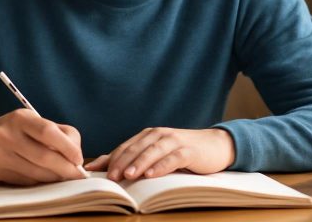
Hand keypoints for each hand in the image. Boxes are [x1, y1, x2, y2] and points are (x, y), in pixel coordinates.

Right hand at [0, 109, 86, 184]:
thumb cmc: (14, 132)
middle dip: (65, 169)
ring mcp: (0, 153)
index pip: (48, 132)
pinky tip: (43, 178)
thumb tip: (76, 156)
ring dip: (54, 178)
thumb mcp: (32, 123)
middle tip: (76, 174)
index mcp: (21, 117)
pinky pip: (26, 181)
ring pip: (36, 173)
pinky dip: (39, 181)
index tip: (78, 159)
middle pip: (44, 156)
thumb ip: (57, 133)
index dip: (68, 147)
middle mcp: (8, 134)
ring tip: (62, 176)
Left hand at [85, 127, 234, 180]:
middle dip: (121, 163)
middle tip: (110, 177)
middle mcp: (159, 134)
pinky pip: (172, 158)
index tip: (97, 173)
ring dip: (139, 163)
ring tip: (128, 175)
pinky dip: (161, 166)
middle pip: (136, 148)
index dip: (111, 160)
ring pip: (152, 151)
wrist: (215, 145)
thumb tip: (99, 166)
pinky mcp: (188, 151)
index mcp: (148, 135)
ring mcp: (174, 141)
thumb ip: (132, 158)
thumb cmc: (182, 152)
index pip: (125, 147)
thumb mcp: (156, 154)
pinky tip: (152, 174)